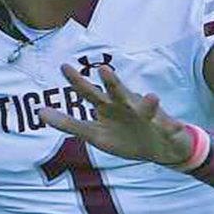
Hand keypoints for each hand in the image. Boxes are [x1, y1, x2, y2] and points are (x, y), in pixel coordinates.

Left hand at [40, 64, 191, 164]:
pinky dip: (172, 126)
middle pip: (116, 93)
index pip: (89, 93)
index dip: (77, 82)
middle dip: (112, 82)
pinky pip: (170, 127)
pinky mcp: (166, 127)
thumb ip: (68, 124)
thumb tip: (39, 112)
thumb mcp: (94, 135)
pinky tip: (174, 126)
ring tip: (151, 97)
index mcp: (107, 108)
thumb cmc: (124, 137)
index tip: (64, 66)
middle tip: (103, 69)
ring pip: (145, 107)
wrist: (160, 147)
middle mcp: (125, 106)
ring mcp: (146, 115)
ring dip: (148, 103)